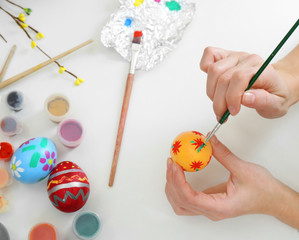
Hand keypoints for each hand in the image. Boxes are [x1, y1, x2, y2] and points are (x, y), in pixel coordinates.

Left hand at [165, 135, 298, 227]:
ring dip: (172, 186)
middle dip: (171, 181)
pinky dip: (178, 187)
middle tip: (171, 162)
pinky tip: (179, 174)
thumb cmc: (263, 190)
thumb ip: (223, 154)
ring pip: (181, 204)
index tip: (175, 164)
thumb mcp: (242, 169)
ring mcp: (209, 209)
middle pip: (181, 202)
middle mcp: (211, 211)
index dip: (178, 181)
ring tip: (173, 168)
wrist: (273, 199)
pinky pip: (187, 199)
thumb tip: (208, 140)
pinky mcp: (209, 203)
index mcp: (219, 207)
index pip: (190, 198)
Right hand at [199, 47, 298, 118]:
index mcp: (262, 70)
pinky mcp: (225, 56)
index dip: (231, 97)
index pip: (240, 78)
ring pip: (213, 70)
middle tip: (222, 114)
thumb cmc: (275, 94)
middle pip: (223, 77)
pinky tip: (213, 83)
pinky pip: (209, 54)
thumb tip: (245, 98)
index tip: (232, 111)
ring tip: (219, 102)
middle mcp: (247, 60)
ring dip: (211, 91)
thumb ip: (263, 101)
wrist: (276, 84)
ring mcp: (235, 57)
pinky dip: (205, 68)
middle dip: (219, 100)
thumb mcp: (277, 105)